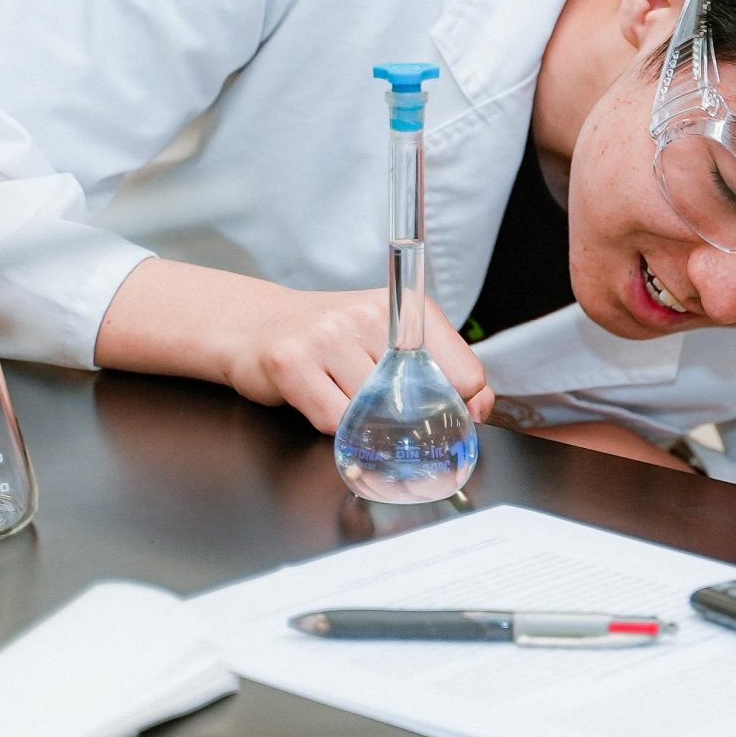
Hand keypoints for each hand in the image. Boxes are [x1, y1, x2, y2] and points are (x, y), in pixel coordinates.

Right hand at [222, 286, 494, 433]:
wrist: (255, 325)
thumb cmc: (330, 341)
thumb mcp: (389, 342)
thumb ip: (438, 370)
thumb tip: (480, 407)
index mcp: (406, 309)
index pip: (465, 372)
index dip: (462, 408)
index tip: (449, 421)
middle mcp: (371, 316)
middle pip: (420, 400)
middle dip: (409, 422)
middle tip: (387, 417)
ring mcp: (330, 336)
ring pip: (375, 413)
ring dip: (363, 423)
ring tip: (343, 398)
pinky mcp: (293, 362)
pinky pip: (334, 421)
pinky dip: (333, 428)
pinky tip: (319, 401)